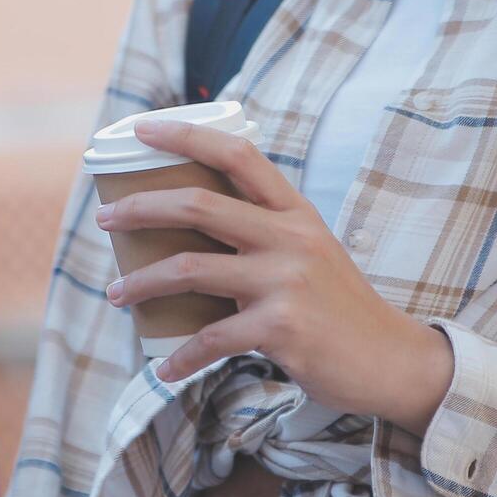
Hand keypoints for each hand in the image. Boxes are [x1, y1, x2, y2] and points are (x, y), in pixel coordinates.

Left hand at [96, 119, 452, 435]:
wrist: (391, 360)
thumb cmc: (337, 309)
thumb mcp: (309, 253)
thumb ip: (264, 234)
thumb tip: (194, 225)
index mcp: (295, 211)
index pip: (236, 154)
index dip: (184, 135)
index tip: (140, 130)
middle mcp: (291, 237)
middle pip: (197, 205)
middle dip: (139, 208)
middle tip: (104, 219)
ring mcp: (286, 281)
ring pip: (189, 269)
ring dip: (141, 282)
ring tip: (116, 294)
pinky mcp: (282, 328)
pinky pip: (209, 339)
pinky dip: (180, 357)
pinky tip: (163, 367)